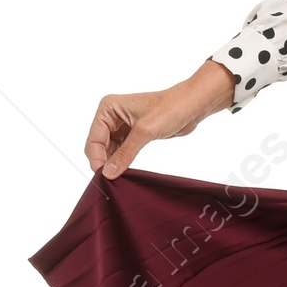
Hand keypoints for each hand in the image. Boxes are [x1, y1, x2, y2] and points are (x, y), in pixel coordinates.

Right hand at [85, 60, 235, 176]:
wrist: (192, 106)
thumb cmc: (170, 109)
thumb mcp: (145, 132)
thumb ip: (125, 153)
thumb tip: (108, 173)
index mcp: (108, 108)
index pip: (94, 138)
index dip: (96, 158)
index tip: (103, 176)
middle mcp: (112, 115)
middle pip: (99, 145)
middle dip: (104, 162)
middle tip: (111, 180)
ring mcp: (122, 125)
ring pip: (109, 150)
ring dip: (113, 163)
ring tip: (118, 178)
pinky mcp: (133, 134)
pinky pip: (121, 150)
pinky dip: (122, 161)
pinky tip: (124, 171)